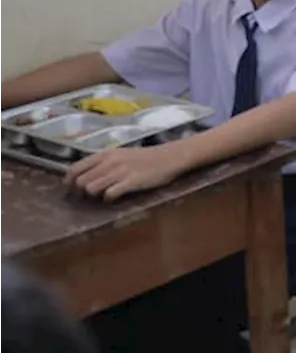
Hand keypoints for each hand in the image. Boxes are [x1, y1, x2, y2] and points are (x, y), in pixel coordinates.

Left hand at [64, 143, 188, 201]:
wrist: (170, 157)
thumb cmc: (145, 157)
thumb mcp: (121, 154)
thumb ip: (103, 162)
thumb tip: (84, 175)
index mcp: (106, 154)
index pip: (75, 168)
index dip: (68, 181)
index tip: (70, 189)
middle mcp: (110, 162)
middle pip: (81, 181)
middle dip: (81, 192)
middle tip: (88, 196)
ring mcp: (120, 172)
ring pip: (91, 188)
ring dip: (93, 196)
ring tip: (102, 195)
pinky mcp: (131, 182)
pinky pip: (109, 194)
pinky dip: (108, 198)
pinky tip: (114, 197)